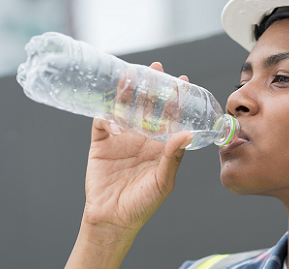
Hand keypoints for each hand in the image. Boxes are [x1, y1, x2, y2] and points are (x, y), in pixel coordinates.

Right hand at [83, 62, 191, 230]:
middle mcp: (141, 137)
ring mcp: (120, 139)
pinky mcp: (100, 143)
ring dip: (128, 91)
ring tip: (132, 74)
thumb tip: (188, 133)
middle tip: (157, 69)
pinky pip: (102, 122)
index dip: (175, 99)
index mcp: (160, 145)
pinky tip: (113, 109)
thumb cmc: (142, 204)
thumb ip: (173, 157)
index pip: (169, 116)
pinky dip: (106, 113)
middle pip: (147, 106)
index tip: (182, 81)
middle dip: (152, 86)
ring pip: (124, 108)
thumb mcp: (163, 182)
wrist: (112, 220)